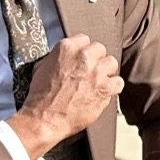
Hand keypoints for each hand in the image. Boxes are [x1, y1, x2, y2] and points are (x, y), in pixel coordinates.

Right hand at [7, 34, 122, 159]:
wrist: (44, 119)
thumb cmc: (40, 97)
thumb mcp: (41, 68)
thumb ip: (57, 58)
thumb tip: (65, 58)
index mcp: (67, 48)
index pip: (85, 39)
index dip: (83, 51)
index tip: (82, 59)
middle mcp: (84, 57)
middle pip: (100, 49)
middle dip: (95, 59)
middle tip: (89, 71)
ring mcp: (96, 73)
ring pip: (111, 63)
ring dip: (106, 72)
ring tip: (98, 81)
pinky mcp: (105, 89)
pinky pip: (118, 82)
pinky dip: (113, 87)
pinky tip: (105, 91)